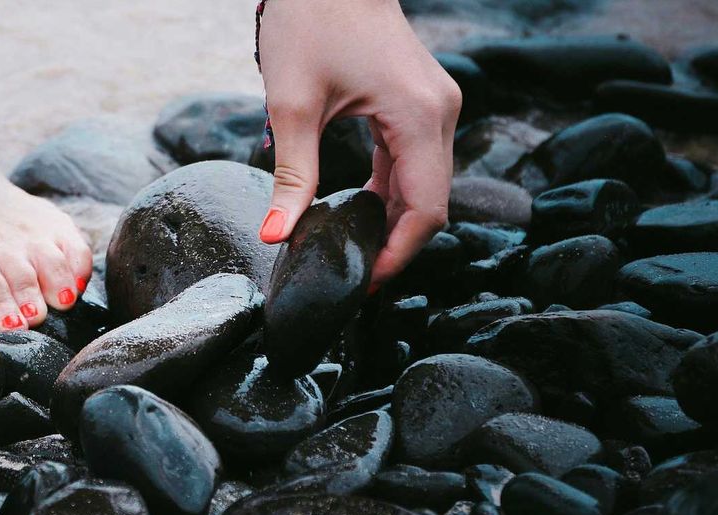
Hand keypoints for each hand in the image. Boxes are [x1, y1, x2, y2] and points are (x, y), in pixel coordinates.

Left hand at [256, 0, 459, 288]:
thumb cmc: (310, 21)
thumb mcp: (292, 105)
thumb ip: (291, 177)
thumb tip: (276, 236)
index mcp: (420, 117)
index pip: (426, 209)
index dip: (398, 255)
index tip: (364, 284)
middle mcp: (441, 113)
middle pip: (431, 201)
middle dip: (395, 244)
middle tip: (353, 276)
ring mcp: (435, 105)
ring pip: (425, 183)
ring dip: (393, 219)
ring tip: (353, 252)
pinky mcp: (421, 101)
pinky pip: (415, 160)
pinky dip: (392, 189)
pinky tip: (360, 211)